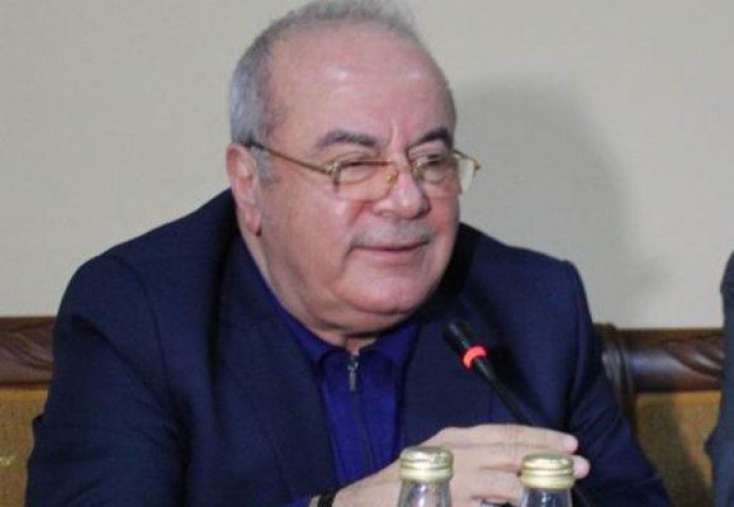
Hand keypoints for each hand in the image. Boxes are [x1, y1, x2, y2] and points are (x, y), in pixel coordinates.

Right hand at [333, 424, 588, 506]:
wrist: (367, 502)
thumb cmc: (410, 485)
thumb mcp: (445, 466)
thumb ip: (476, 467)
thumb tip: (514, 477)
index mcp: (456, 439)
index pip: (503, 433)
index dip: (538, 437)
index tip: (569, 444)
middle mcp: (454, 450)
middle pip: (509, 450)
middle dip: (547, 457)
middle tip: (580, 465)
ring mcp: (449, 477)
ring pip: (502, 479)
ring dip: (533, 486)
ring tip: (560, 491)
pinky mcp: (444, 499)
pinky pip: (483, 505)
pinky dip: (507, 503)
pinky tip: (521, 504)